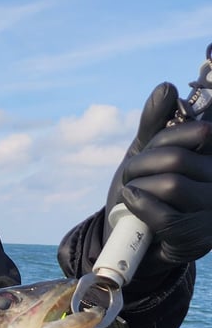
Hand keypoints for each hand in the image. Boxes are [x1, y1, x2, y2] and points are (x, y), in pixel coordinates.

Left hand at [106, 83, 211, 274]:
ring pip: (169, 185)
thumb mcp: (146, 154)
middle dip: (139, 165)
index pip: (199, 133)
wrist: (129, 241)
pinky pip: (163, 214)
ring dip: (136, 188)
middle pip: (177, 158)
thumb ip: (155, 123)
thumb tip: (166, 87)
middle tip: (129, 176)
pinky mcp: (196, 238)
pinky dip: (138, 205)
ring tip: (130, 194)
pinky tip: (130, 203)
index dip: (163, 138)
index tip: (147, 150)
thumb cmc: (143, 192)